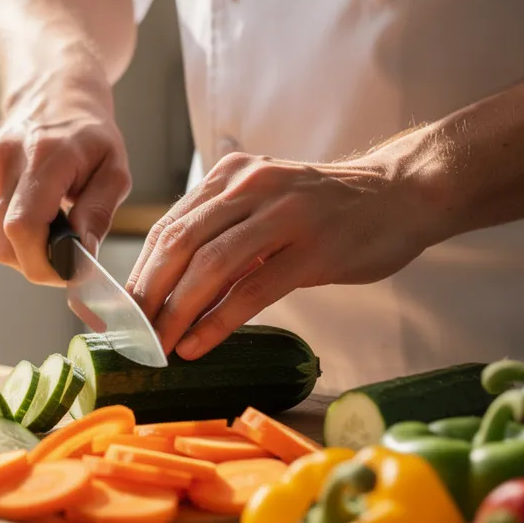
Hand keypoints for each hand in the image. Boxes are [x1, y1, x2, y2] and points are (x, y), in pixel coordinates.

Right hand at [0, 66, 131, 284]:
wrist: (53, 96)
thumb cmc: (88, 134)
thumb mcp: (114, 169)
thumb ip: (98, 213)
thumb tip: (81, 254)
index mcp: (44, 155)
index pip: (24, 227)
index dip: (43, 262)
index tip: (68, 271)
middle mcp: (5, 160)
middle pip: (5, 243)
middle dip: (38, 264)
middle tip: (66, 259)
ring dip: (25, 250)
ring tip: (53, 228)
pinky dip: (11, 235)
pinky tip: (33, 214)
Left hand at [126, 153, 438, 359]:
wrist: (403, 193)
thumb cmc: (328, 209)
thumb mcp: (267, 204)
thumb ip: (223, 230)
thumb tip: (170, 286)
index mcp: (232, 176)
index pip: (169, 227)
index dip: (138, 273)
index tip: (120, 311)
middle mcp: (251, 186)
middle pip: (179, 244)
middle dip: (148, 295)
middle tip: (131, 335)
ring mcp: (284, 215)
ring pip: (210, 266)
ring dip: (176, 312)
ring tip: (159, 346)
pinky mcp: (314, 248)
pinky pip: (253, 289)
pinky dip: (218, 321)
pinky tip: (198, 344)